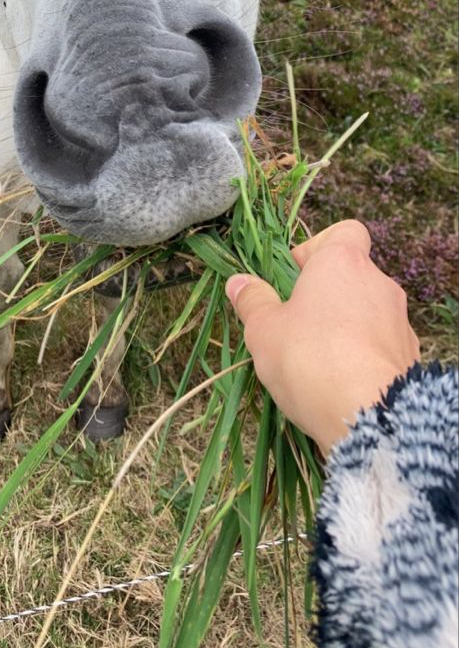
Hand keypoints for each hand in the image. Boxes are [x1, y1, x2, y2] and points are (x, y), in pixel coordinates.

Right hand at [226, 220, 419, 454]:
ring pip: (367, 310)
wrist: (370, 416)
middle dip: (325, 295)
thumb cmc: (309, 359)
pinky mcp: (409, 355)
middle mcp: (378, 282)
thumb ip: (252, 301)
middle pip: (351, 274)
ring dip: (344, 325)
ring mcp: (399, 319)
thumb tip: (238, 282)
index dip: (317, 248)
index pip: (344, 231)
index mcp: (343, 262)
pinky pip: (381, 343)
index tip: (294, 276)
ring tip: (316, 359)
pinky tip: (342, 380)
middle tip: (295, 324)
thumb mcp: (264, 330)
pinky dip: (363, 353)